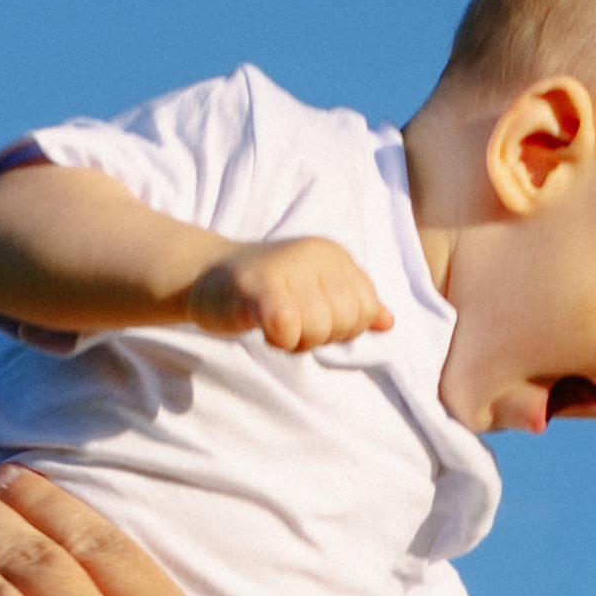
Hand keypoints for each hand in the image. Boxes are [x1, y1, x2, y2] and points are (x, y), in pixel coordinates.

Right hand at [183, 235, 392, 350]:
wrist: (207, 277)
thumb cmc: (267, 290)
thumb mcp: (317, 290)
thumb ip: (352, 303)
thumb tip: (388, 321)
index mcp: (335, 255)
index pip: (366, 310)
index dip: (342, 328)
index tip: (310, 317)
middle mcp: (316, 254)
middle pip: (347, 322)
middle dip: (320, 336)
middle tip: (290, 323)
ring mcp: (286, 267)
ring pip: (320, 329)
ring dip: (296, 341)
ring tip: (276, 324)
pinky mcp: (256, 287)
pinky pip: (286, 326)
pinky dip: (281, 338)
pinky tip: (265, 329)